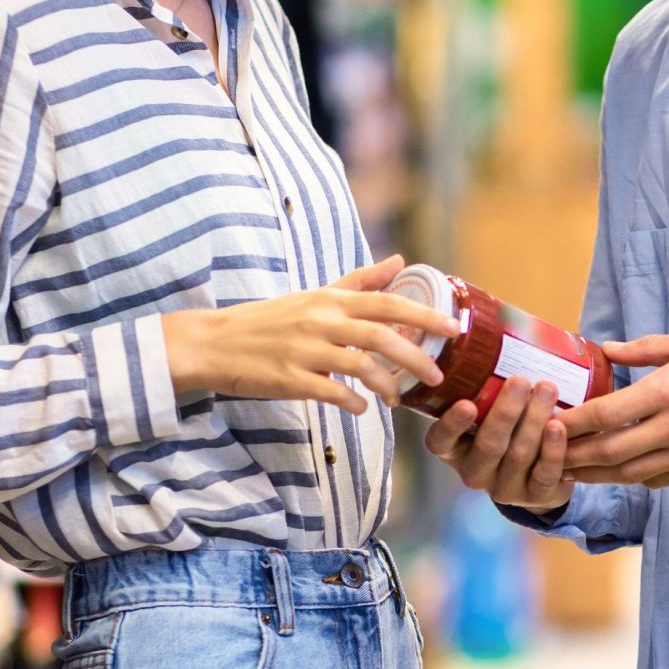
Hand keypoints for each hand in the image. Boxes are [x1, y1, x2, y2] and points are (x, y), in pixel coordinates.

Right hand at [159, 255, 461, 414]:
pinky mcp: (289, 379)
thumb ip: (360, 281)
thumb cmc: (269, 320)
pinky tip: (361, 409)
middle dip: (416, 358)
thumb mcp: (315, 295)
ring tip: (398, 399)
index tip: (454, 329)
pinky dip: (352, 403)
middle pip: (382, 336)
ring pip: (360, 367)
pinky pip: (331, 392)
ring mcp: (304, 350)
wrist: (213, 342)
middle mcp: (321, 320)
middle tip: (438, 377)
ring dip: (387, 385)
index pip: (388, 303)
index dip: (425, 316)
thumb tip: (400, 260)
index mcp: (330, 299)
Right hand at [425, 377, 572, 510]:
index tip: (466, 404)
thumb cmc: (510, 428)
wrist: (539, 473)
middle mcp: (474, 471)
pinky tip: (559, 427)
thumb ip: (487, 387)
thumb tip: (500, 331)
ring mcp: (504, 488)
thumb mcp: (490, 411)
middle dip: (506, 412)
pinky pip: (544, 474)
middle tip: (521, 381)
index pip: (441, 441)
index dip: (451, 424)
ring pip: (518, 456)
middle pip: (488, 445)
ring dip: (533, 421)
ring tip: (547, 391)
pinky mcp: (535, 497)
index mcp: (455, 449)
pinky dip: (553, 450)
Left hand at [558, 334, 668, 486]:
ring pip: (631, 474)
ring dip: (597, 475)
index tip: (548, 422)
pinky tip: (618, 473)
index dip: (572, 422)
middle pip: (611, 452)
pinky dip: (634, 478)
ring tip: (570, 471)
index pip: (606, 414)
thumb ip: (647, 349)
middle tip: (546, 454)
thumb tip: (606, 350)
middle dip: (574, 455)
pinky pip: (660, 480)